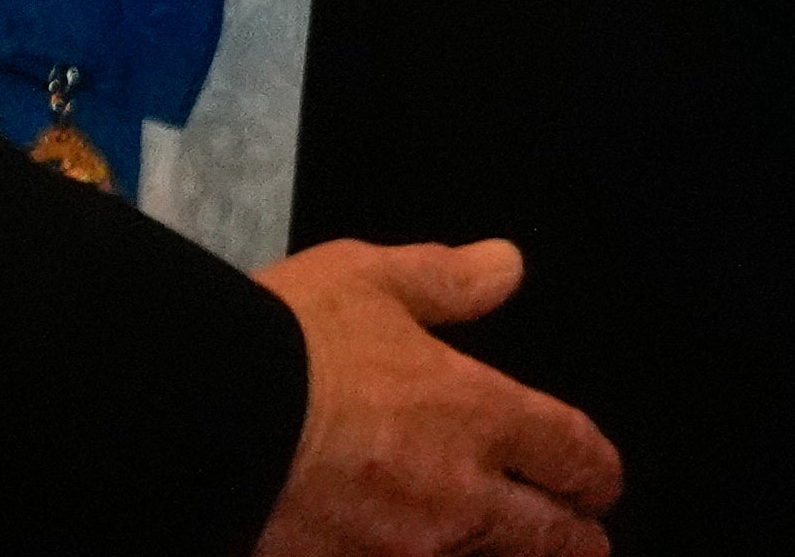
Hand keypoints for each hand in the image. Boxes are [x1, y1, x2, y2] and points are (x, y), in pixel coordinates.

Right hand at [253, 238, 622, 556]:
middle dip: (572, 541)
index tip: (602, 484)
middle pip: (541, 537)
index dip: (595, 470)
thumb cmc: (287, 344)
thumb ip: (446, 281)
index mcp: (478, 415)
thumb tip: (508, 267)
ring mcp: (399, 555)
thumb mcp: (370, 279)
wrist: (192, 423)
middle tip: (587, 545)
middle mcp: (456, 498)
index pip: (569, 450)